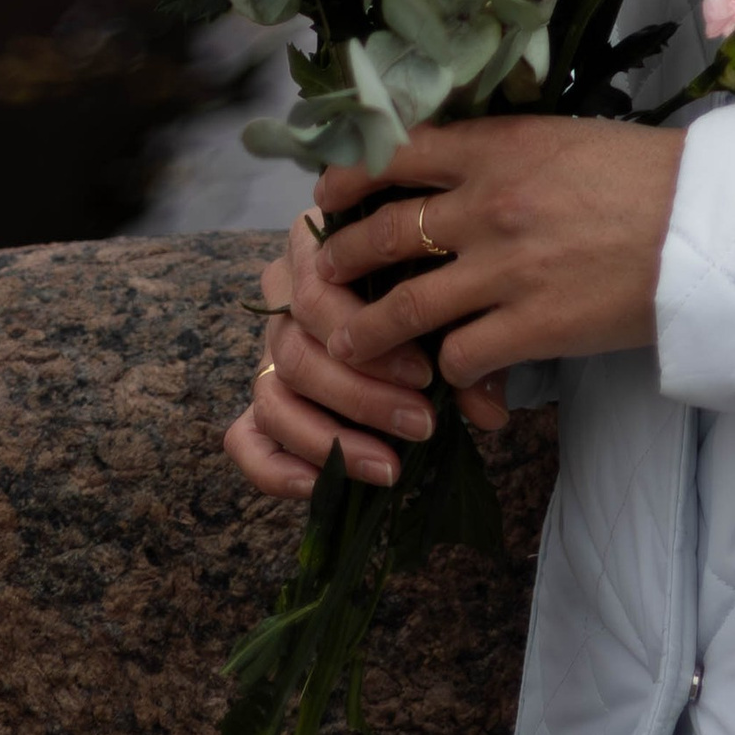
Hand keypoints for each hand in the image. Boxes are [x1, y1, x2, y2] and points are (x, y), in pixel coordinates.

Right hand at [222, 203, 514, 502]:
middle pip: (296, 350)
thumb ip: (466, 342)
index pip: (318, 294)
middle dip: (362, 397)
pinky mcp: (262, 398)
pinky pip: (245, 439)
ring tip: (390, 466)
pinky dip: (276, 469)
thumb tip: (489, 413)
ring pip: (273, 396)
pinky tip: (320, 486)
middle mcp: (283, 292)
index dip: (368, 342)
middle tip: (422, 425)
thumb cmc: (438, 280)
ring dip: (331, 439)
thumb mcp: (451, 296)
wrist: (426, 289)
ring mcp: (268, 346)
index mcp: (321, 248)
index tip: (427, 374)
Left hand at [311, 115, 684, 396]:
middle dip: (341, 259)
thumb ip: (506, 151)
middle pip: (383, 233)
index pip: (395, 150)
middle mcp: (487, 202)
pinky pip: (457, 358)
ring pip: (402, 308)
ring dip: (367, 332)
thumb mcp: (566, 138)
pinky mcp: (529, 327)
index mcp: (498, 144)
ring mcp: (503, 269)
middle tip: (325, 274)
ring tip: (350, 344)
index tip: (329, 193)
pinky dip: (448, 370)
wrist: (707, 228)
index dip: (349, 175)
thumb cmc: (648, 175)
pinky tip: (454, 372)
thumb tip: (456, 166)